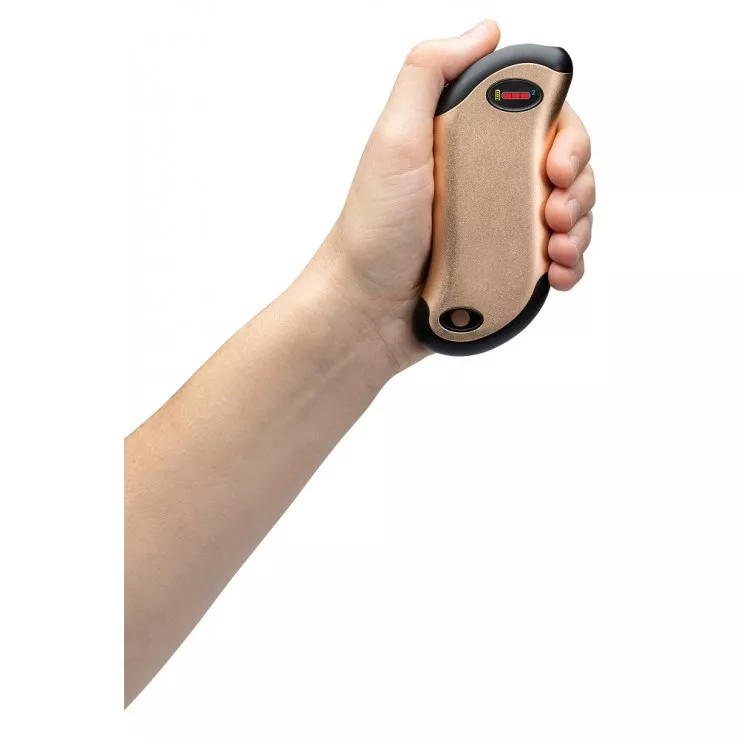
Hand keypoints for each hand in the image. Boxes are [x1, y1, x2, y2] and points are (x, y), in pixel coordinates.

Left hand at [309, 20, 594, 370]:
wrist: (367, 308)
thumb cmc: (374, 228)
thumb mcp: (394, 139)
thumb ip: (429, 75)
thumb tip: (485, 31)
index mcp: (471, 143)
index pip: (542, 121)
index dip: (565, 136)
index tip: (556, 164)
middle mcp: (489, 180)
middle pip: (564, 167)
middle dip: (579, 186)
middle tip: (556, 212)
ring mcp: (499, 226)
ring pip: (569, 213)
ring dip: (580, 227)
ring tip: (559, 249)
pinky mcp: (504, 266)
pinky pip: (556, 258)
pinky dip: (570, 263)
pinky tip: (559, 272)